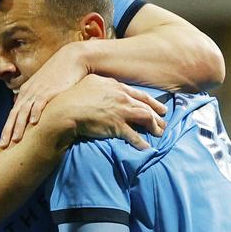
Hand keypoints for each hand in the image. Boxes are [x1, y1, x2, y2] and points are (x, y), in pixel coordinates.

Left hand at [0, 43, 90, 147]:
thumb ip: (36, 99)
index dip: (7, 128)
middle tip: (3, 145)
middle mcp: (28, 92)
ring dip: (19, 126)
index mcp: (25, 92)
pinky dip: (36, 112)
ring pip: (24, 111)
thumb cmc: (58, 74)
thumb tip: (33, 113)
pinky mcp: (50, 90)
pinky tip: (33, 122)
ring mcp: (38, 91)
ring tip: (15, 139)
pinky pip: (40, 102)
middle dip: (8, 131)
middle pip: (15, 114)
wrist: (71, 59)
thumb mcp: (43, 87)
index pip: (13, 113)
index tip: (2, 142)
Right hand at [41, 75, 167, 150]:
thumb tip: (105, 85)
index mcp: (116, 86)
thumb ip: (103, 84)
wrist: (66, 111)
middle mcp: (122, 98)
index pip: (140, 94)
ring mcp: (121, 112)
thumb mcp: (90, 83)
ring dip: (154, 127)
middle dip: (157, 115)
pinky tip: (146, 148)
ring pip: (145, 119)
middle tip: (164, 122)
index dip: (152, 102)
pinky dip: (141, 143)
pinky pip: (134, 136)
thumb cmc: (73, 97)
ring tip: (159, 134)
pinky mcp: (117, 126)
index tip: (160, 107)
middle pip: (146, 107)